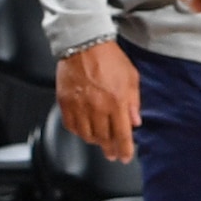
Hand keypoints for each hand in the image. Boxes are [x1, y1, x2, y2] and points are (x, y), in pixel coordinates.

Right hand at [53, 39, 141, 156]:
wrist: (84, 44)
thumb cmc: (109, 58)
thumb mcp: (131, 77)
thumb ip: (134, 102)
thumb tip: (135, 121)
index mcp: (117, 102)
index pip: (122, 135)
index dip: (125, 149)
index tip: (125, 157)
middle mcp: (98, 107)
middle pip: (104, 138)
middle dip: (110, 149)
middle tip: (112, 154)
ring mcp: (80, 106)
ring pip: (87, 135)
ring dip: (95, 141)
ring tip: (99, 141)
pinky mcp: (65, 103)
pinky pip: (71, 126)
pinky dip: (78, 131)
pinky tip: (84, 130)